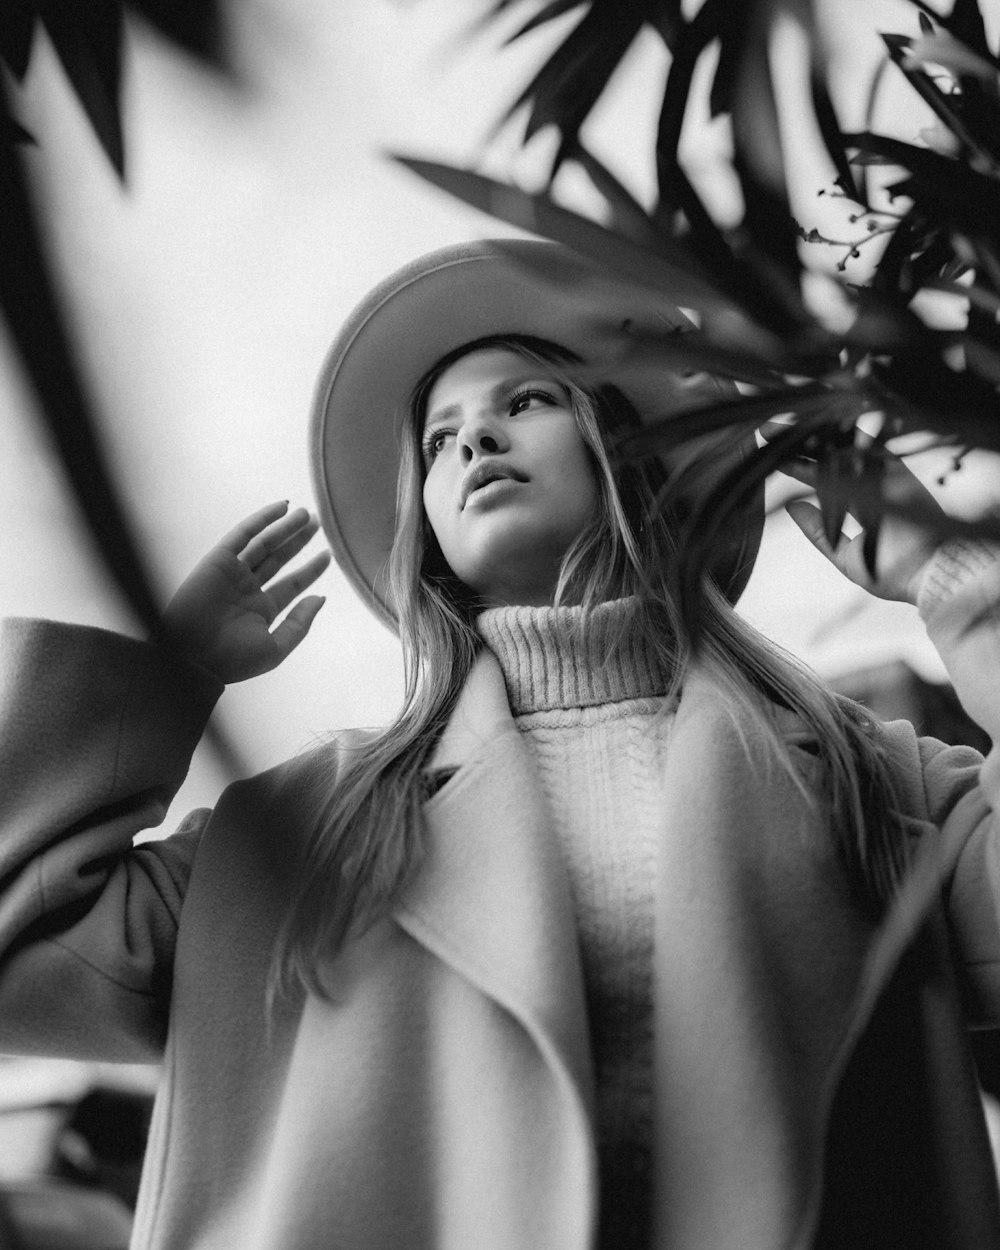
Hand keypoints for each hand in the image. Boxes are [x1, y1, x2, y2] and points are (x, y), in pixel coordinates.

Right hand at [164, 502, 330, 682]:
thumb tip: (321, 599)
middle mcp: (248, 589)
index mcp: (262, 610)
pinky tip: (283, 508)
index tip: (328, 555)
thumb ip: (300, 624)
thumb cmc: (233, 659)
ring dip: (285, 527)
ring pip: (265, 544)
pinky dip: (262, 520)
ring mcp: (233, 574)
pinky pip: (243, 535)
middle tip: (319, 523)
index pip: (291, 585)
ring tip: (308, 515)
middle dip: (298, 541)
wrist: (192, 656)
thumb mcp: (275, 648)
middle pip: (279, 559)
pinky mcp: (218, 560)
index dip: (311, 570)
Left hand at [770, 425, 946, 603]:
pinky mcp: (900, 470)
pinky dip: (851, 435)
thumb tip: (791, 505)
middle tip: (770, 429)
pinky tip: (825, 426)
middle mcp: (868, 487)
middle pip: (831, 457)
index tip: (772, 456)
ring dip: (819, 436)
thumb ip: (818, 531)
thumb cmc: (892, 574)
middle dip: (802, 443)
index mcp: (856, 505)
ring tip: (790, 425)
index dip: (798, 466)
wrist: (933, 574)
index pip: (820, 480)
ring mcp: (884, 477)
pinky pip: (873, 445)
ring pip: (847, 447)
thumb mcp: (844, 556)